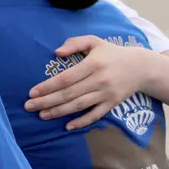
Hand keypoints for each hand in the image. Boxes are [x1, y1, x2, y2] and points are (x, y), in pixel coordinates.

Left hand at [25, 35, 150, 129]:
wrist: (140, 67)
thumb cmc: (111, 53)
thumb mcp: (94, 41)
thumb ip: (74, 43)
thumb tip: (56, 52)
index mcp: (92, 64)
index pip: (66, 78)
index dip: (48, 86)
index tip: (32, 92)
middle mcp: (99, 80)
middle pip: (69, 94)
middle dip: (47, 101)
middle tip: (28, 107)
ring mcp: (106, 94)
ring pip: (79, 106)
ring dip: (58, 112)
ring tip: (41, 115)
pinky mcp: (112, 104)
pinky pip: (95, 116)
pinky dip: (81, 122)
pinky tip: (67, 126)